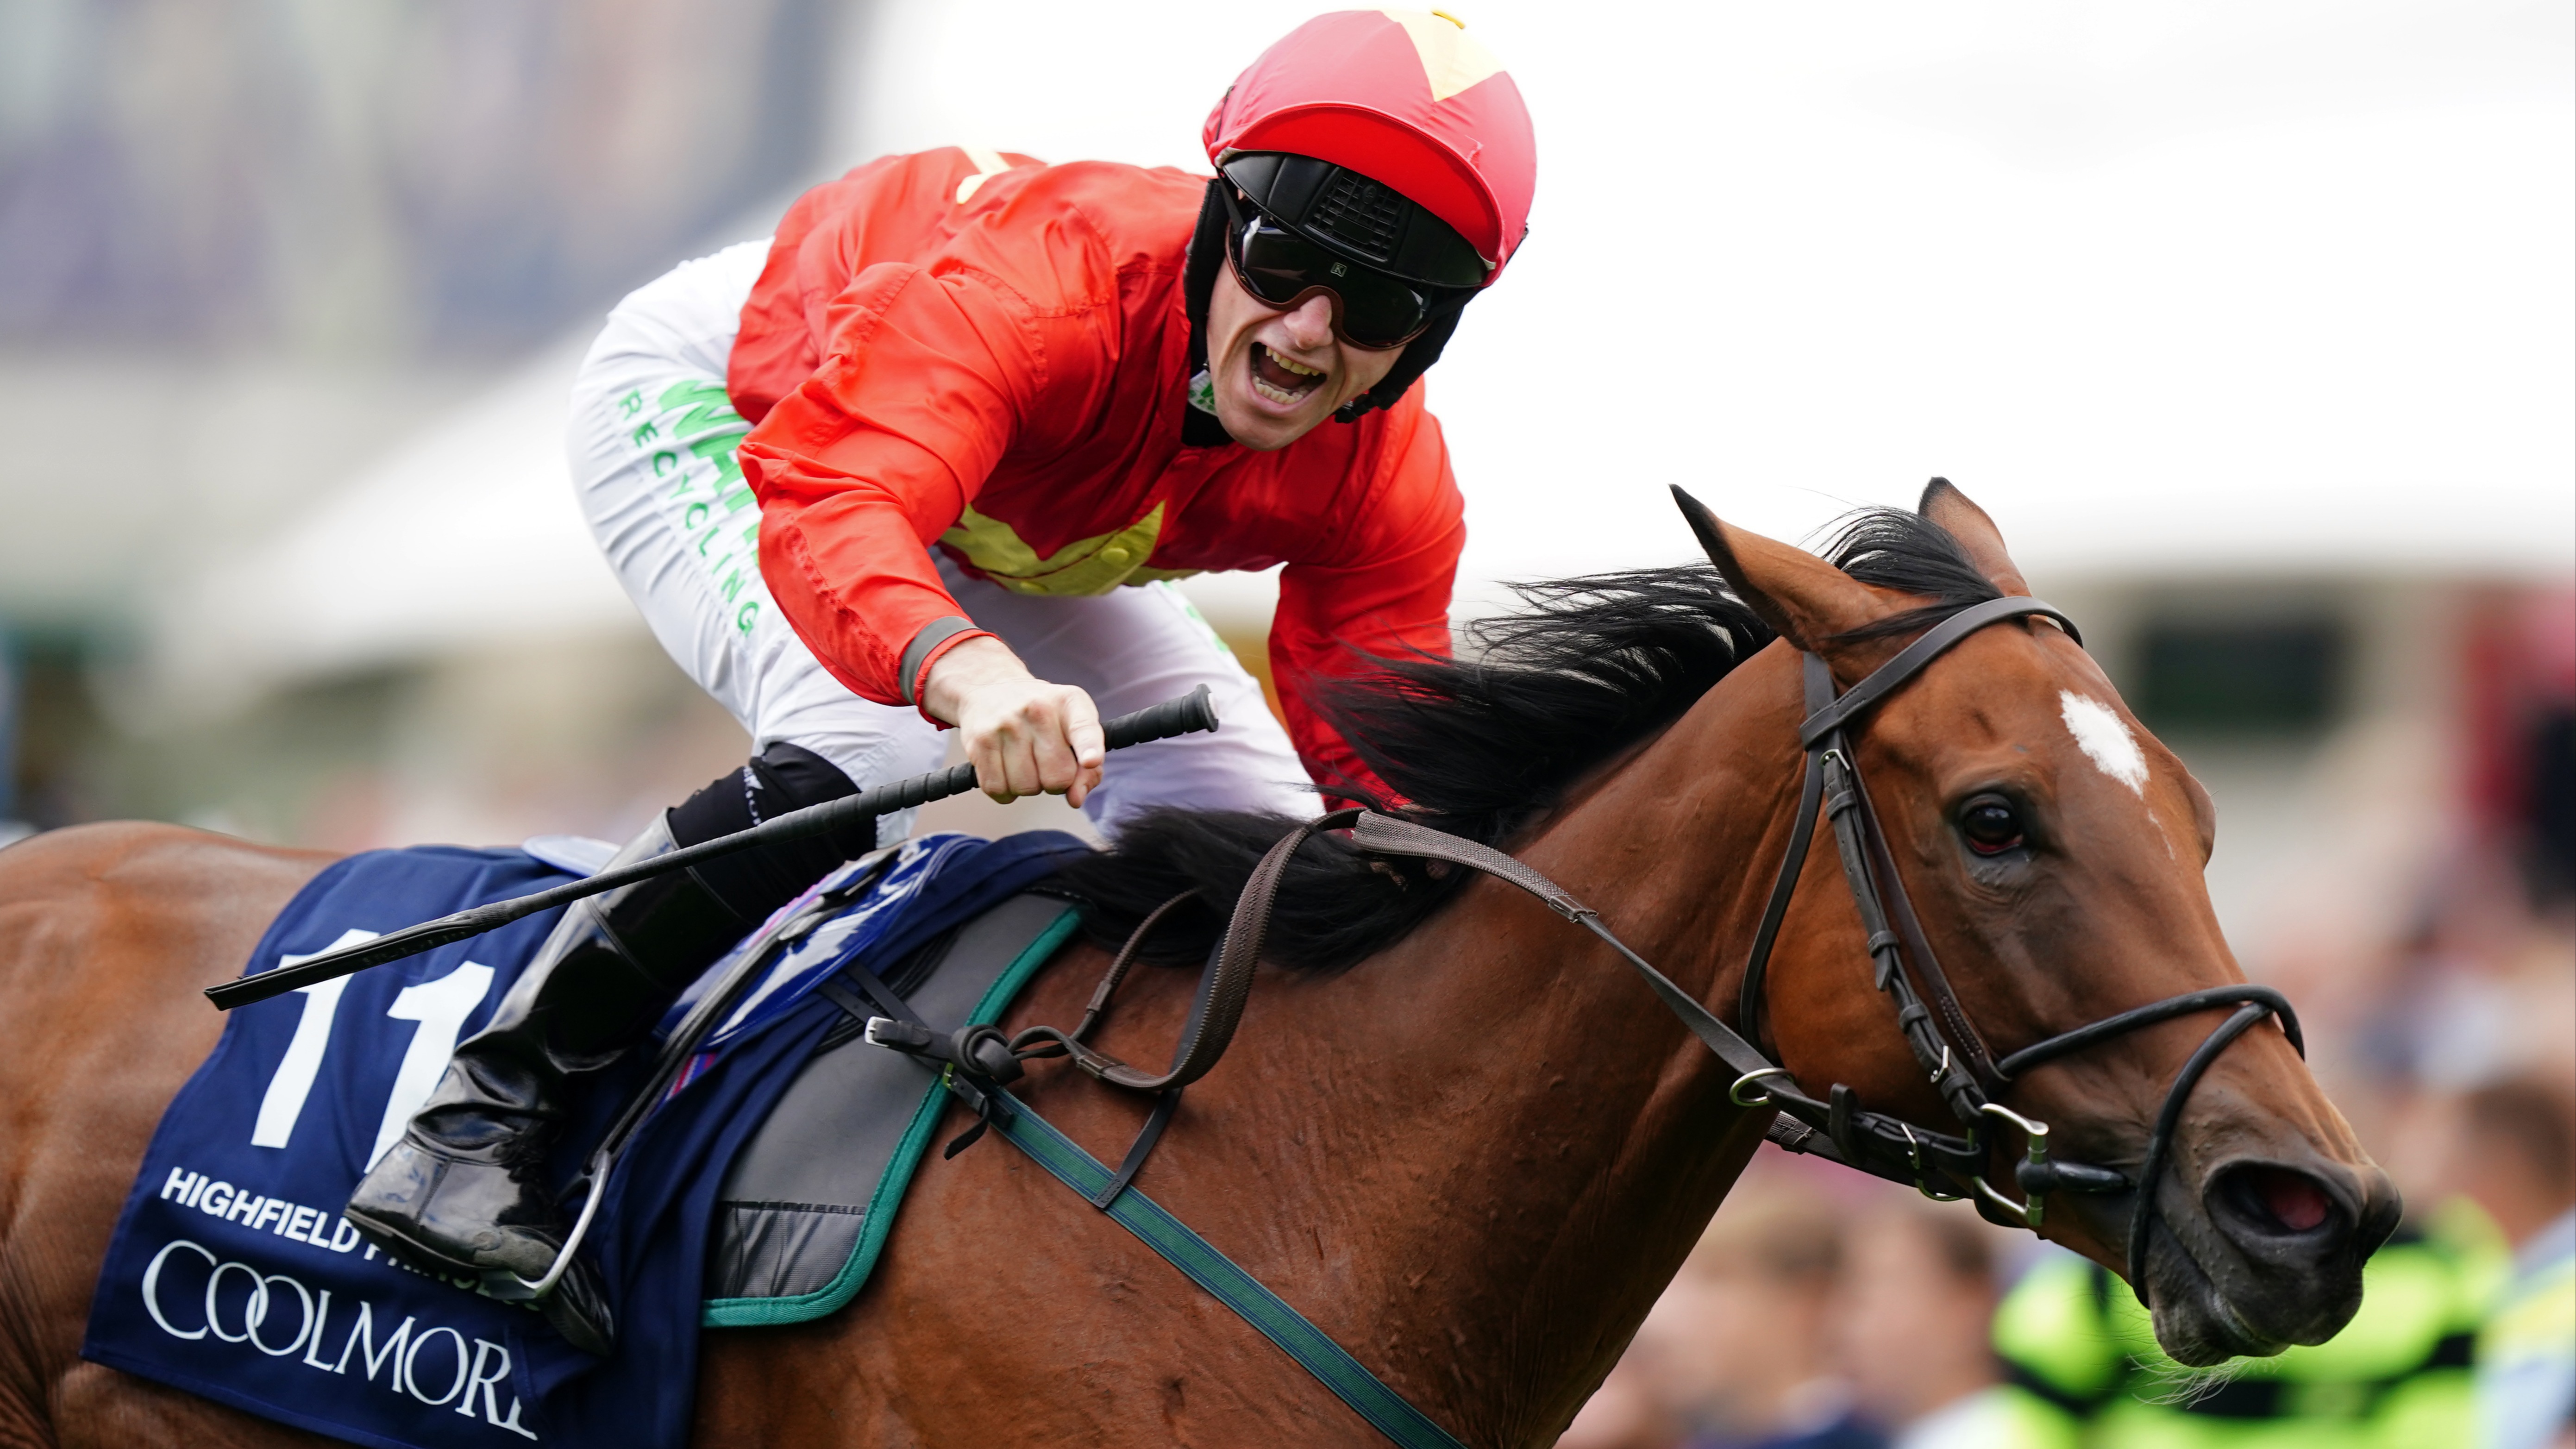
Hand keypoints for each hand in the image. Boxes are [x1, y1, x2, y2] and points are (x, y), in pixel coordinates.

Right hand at [920, 636, 1104, 806]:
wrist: (991, 689)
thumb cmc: (1042, 718)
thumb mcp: (1072, 729)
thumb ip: (1087, 769)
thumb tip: (1075, 799)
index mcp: (1069, 702)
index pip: (1084, 729)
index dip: (1090, 749)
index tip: (1091, 761)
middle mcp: (1038, 709)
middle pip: (1058, 777)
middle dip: (1055, 783)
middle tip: (1045, 764)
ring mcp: (1006, 724)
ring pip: (1026, 788)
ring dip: (1028, 787)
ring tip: (1024, 763)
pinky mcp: (980, 741)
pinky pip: (998, 789)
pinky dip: (1005, 792)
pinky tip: (1006, 772)